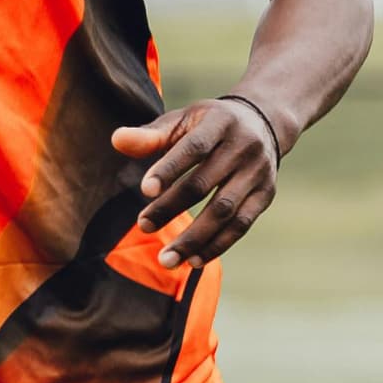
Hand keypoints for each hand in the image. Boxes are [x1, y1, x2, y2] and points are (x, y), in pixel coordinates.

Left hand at [112, 95, 282, 269]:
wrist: (263, 122)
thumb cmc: (209, 124)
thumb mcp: (182, 121)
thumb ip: (150, 135)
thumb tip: (117, 140)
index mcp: (220, 122)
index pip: (194, 147)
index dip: (170, 169)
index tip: (144, 191)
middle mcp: (244, 146)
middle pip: (205, 183)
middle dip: (172, 208)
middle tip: (144, 227)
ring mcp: (258, 172)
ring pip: (225, 211)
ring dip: (195, 238)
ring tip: (166, 259)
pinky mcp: (265, 194)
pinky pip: (241, 225)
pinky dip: (217, 244)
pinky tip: (193, 260)